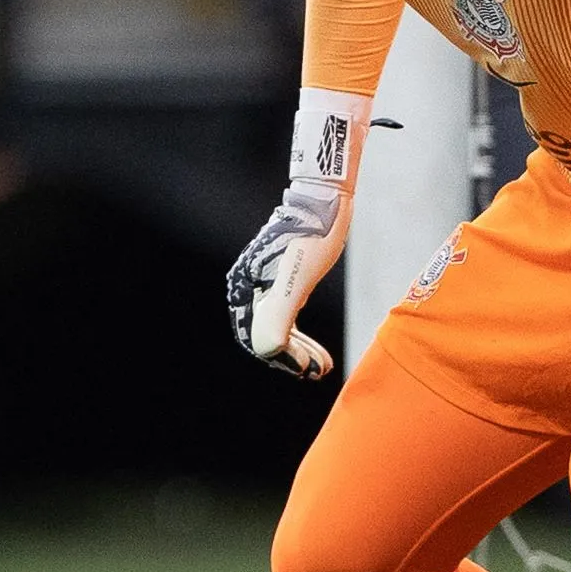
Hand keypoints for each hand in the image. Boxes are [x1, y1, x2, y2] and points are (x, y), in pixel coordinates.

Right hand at [224, 184, 343, 379]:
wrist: (324, 199)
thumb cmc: (314, 234)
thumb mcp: (299, 277)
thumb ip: (279, 314)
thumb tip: (270, 349)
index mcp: (246, 287)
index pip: (258, 339)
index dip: (284, 359)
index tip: (310, 368)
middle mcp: (248, 287)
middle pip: (264, 338)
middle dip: (292, 359)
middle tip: (319, 371)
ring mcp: (263, 285)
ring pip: (275, 331)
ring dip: (297, 352)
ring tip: (321, 365)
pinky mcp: (279, 281)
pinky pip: (283, 319)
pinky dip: (299, 337)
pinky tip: (314, 348)